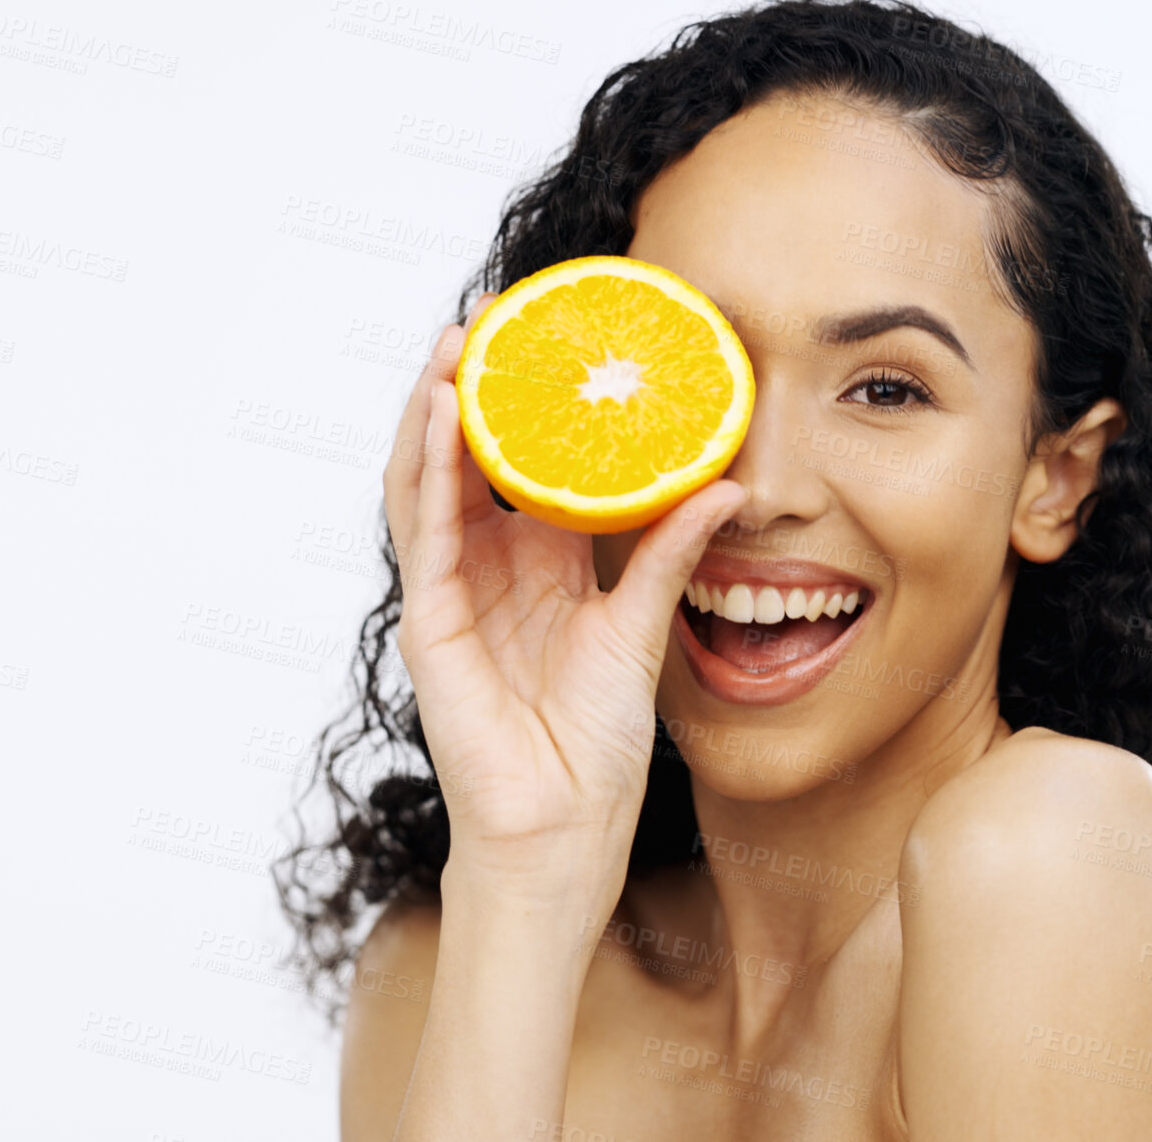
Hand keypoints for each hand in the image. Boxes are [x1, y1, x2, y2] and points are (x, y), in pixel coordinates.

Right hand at [382, 299, 745, 886]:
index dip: (529, 411)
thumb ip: (672, 552)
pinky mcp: (430, 625)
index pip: (524, 470)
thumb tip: (727, 485)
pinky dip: (430, 471)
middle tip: (488, 323)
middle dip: (472, 394)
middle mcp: (489, 572)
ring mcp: (452, 595)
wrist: (565, 828)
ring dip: (435, 414)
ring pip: (429, 484)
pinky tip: (443, 416)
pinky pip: (424, 535)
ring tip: (454, 348)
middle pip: (466, 463)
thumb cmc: (597, 744)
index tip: (546, 346)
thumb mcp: (642, 625)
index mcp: (538, 568)